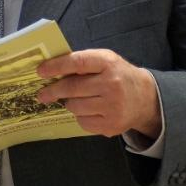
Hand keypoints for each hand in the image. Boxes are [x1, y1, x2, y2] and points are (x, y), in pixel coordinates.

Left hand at [37, 49, 161, 138]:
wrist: (144, 98)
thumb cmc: (118, 75)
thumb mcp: (105, 60)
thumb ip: (82, 62)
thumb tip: (51, 70)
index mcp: (108, 63)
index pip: (77, 62)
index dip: (56, 66)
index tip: (41, 71)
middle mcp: (111, 84)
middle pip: (72, 88)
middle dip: (53, 91)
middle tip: (42, 94)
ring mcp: (112, 106)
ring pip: (75, 107)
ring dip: (69, 103)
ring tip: (75, 99)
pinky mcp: (111, 125)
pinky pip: (83, 122)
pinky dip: (80, 116)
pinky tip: (89, 110)